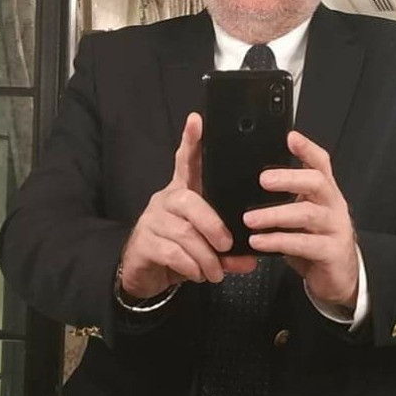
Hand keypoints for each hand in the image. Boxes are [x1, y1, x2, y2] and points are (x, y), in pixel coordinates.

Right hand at [118, 113, 257, 298]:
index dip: (191, 142)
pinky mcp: (144, 243)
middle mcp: (166, 201)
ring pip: (183, 232)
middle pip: (189, 201)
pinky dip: (190, 266)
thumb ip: (228, 252)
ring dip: (205, 256)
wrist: (144, 274)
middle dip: (213, 225)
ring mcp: (152, 221)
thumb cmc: (179, 252)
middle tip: (227, 245)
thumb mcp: (207, 250)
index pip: (185, 162)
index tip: (197, 120)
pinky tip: (197, 275)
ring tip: (215, 272)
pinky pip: (172, 252)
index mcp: (183, 193)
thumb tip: (250, 259)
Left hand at [243, 130, 358, 311]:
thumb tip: (247, 186)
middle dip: (289, 178)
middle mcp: (333, 206)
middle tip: (263, 179)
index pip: (320, 163)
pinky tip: (258, 242)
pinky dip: (278, 242)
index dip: (307, 148)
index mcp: (324, 193)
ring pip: (307, 214)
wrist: (339, 278)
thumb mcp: (301, 218)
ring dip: (275, 214)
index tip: (289, 136)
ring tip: (250, 219)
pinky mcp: (332, 252)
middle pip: (316, 182)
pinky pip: (304, 244)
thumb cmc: (314, 244)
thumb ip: (284, 201)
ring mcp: (336, 229)